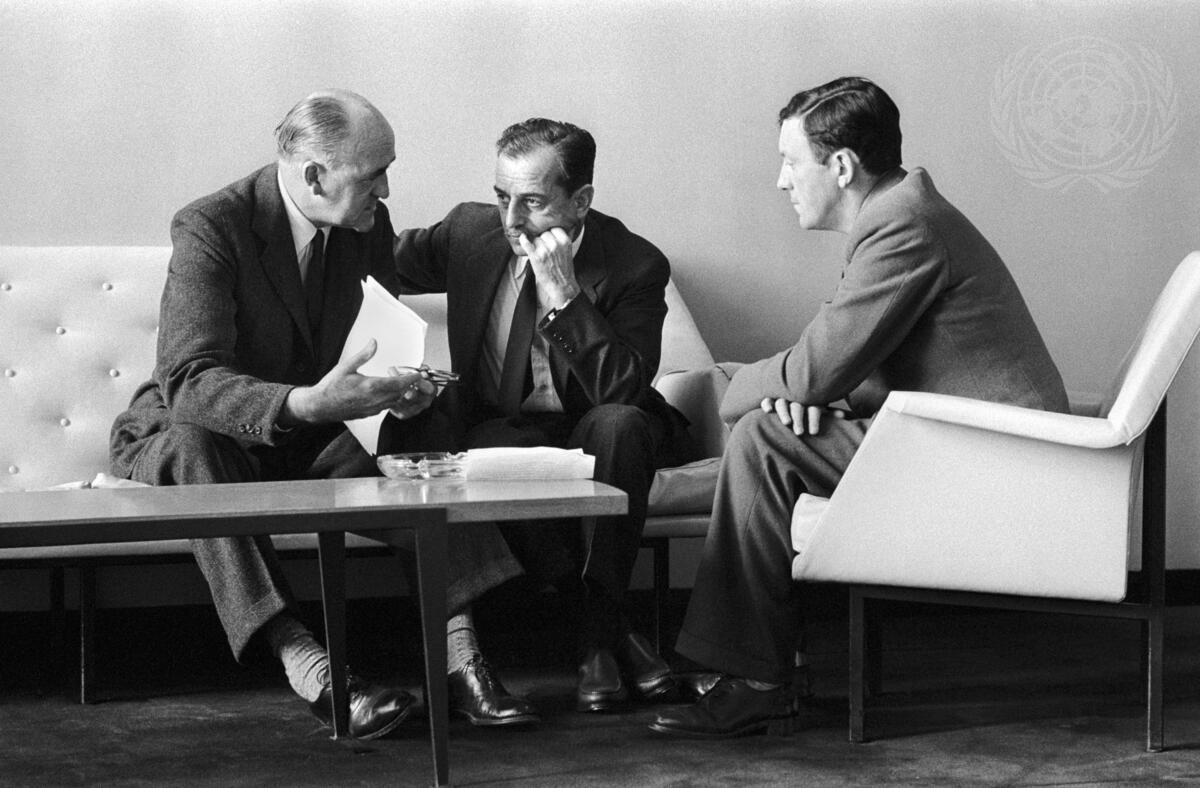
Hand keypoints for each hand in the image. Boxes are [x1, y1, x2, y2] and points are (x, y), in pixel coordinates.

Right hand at [282, 340, 436, 424]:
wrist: (320, 406)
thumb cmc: (331, 387)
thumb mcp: (346, 366)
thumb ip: (363, 355)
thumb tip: (374, 342)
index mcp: (371, 387)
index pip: (399, 383)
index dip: (411, 378)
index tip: (418, 373)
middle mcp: (375, 400)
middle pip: (400, 393)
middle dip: (408, 385)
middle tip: (413, 376)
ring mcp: (373, 409)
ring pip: (395, 401)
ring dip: (400, 392)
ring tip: (402, 382)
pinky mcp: (370, 413)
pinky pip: (386, 406)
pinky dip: (392, 399)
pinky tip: (388, 391)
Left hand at [518, 227, 580, 307]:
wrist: (561, 285)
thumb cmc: (564, 269)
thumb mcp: (567, 251)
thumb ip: (560, 240)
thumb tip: (549, 228)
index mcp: (565, 241)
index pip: (554, 229)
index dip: (551, 234)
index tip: (549, 239)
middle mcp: (555, 244)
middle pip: (544, 233)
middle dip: (543, 240)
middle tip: (545, 250)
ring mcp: (545, 250)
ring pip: (536, 239)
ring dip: (536, 244)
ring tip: (541, 254)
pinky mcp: (536, 257)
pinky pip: (526, 242)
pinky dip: (523, 239)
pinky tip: (523, 237)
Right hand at [760, 397, 844, 436]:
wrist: (790, 389)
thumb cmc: (810, 407)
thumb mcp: (819, 409)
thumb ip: (829, 413)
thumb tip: (844, 417)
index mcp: (811, 399)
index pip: (813, 408)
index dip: (814, 419)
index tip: (814, 433)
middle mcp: (797, 397)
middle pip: (798, 406)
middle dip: (799, 418)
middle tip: (799, 432)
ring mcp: (783, 397)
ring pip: (782, 402)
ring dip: (784, 412)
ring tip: (786, 423)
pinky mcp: (771, 399)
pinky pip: (768, 399)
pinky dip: (767, 403)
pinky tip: (767, 410)